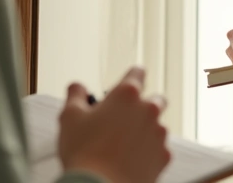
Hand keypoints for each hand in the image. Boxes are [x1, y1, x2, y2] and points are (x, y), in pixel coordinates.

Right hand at [58, 66, 171, 182]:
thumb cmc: (84, 152)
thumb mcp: (69, 117)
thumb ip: (75, 95)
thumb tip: (78, 88)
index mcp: (126, 95)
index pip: (137, 72)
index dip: (133, 74)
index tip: (131, 79)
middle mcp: (148, 110)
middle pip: (156, 98)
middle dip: (144, 104)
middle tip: (126, 116)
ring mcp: (159, 134)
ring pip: (158, 126)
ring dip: (146, 130)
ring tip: (124, 144)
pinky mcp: (164, 157)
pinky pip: (160, 149)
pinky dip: (149, 152)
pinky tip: (131, 160)